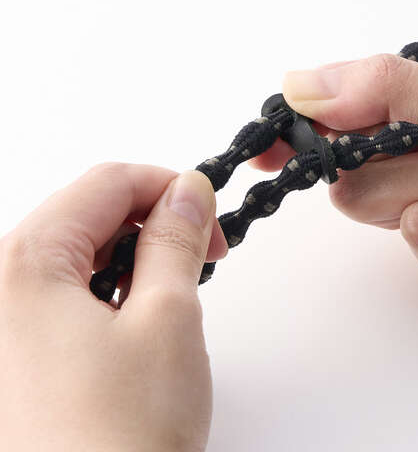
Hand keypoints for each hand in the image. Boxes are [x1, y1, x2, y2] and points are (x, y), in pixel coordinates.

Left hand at [0, 163, 226, 450]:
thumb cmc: (118, 441)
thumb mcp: (167, 316)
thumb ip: (176, 238)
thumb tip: (188, 191)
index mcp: (23, 263)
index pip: (108, 181)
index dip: (169, 187)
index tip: (207, 213)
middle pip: (90, 213)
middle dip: (154, 224)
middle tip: (202, 256)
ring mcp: (4, 323)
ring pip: (82, 253)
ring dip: (136, 259)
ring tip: (172, 297)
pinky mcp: (16, 352)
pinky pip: (68, 292)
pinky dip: (113, 291)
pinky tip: (137, 323)